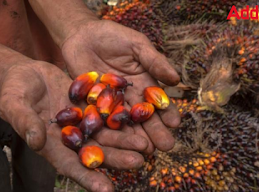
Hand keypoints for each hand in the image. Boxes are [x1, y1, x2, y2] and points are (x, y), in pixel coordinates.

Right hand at [0, 61, 150, 190]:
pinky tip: (140, 120)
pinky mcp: (92, 105)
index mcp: (53, 145)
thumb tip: (37, 141)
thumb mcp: (14, 104)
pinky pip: (109, 111)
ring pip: (108, 134)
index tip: (107, 190)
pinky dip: (124, 117)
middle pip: (96, 152)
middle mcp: (72, 138)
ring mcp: (84, 121)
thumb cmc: (15, 91)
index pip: (71, 166)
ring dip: (126, 141)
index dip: (88, 178)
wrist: (28, 73)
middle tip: (138, 162)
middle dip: (117, 159)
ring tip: (146, 145)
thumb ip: (25, 122)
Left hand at [62, 20, 180, 152]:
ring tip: (145, 151)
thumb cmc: (113, 36)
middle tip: (165, 146)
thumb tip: (176, 79)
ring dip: (135, 137)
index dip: (167, 112)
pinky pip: (101, 120)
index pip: (158, 101)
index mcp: (144, 83)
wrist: (82, 35)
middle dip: (155, 131)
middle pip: (144, 117)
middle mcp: (130, 97)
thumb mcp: (137, 45)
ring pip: (125, 123)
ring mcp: (111, 103)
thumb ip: (154, 61)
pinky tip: (117, 143)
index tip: (175, 123)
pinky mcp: (92, 105)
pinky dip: (108, 132)